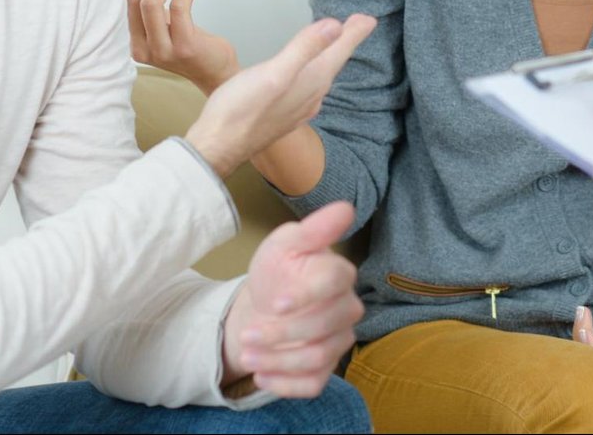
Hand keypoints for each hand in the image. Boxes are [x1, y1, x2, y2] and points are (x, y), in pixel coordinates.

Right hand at [122, 0, 238, 90]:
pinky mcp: (184, 48)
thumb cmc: (186, 42)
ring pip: (151, 3)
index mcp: (129, 41)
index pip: (117, 2)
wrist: (213, 72)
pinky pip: (178, 9)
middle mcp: (140, 48)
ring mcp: (162, 50)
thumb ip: (144, 7)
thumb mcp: (159, 25)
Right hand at [185, 14, 375, 176]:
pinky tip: (307, 73)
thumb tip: (336, 26)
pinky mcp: (284, 114)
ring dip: (331, 56)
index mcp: (311, 82)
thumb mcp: (274, 73)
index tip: (369, 18)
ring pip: (322, 76)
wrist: (218, 147)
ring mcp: (298, 108)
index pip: (340, 51)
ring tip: (335, 42)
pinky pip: (309, 87)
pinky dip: (314, 71)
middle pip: (334, 62)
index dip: (355, 32)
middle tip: (357, 24)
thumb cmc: (241, 110)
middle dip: (346, 41)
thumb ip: (305, 49)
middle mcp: (311, 96)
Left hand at [222, 202, 363, 396]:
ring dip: (278, 360)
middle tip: (247, 334)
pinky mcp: (325, 369)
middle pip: (326, 325)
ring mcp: (338, 341)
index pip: (335, 282)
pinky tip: (261, 375)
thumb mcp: (284, 245)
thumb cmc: (278, 271)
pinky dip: (284, 384)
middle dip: (282, 333)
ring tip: (247, 355)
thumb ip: (312, 230)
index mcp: (338, 274)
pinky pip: (313, 384)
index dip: (306, 295)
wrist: (264, 306)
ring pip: (318, 357)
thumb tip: (345, 207)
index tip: (275, 303)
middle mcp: (346, 309)